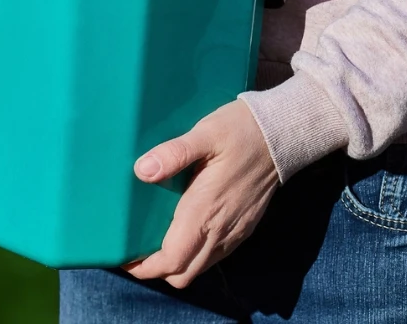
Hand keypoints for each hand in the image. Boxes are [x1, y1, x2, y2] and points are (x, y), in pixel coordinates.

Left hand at [124, 100, 278, 287]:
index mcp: (205, 211)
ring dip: (176, 264)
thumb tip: (142, 171)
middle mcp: (220, 230)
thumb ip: (173, 153)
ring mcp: (234, 232)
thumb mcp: (205, 133)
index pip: (172, 260)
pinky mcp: (244, 228)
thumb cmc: (239, 131)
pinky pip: (215, 256)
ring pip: (200, 268)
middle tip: (134, 251)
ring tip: (153, 243)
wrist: (282, 135)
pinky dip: (195, 256)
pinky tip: (182, 232)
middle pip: (183, 274)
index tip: (124, 258)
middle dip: (156, 271)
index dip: (145, 267)